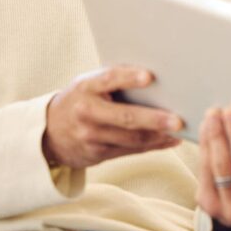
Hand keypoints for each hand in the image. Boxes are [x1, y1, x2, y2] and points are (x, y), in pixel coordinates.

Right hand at [43, 65, 182, 168]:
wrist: (50, 132)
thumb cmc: (81, 99)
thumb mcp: (89, 84)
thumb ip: (114, 80)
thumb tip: (156, 77)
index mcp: (85, 87)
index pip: (109, 79)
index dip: (129, 78)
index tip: (150, 77)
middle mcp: (87, 112)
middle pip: (125, 117)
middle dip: (154, 119)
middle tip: (178, 120)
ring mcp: (91, 136)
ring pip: (131, 138)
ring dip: (159, 136)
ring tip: (180, 131)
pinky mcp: (97, 154)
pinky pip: (131, 150)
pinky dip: (153, 146)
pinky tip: (170, 140)